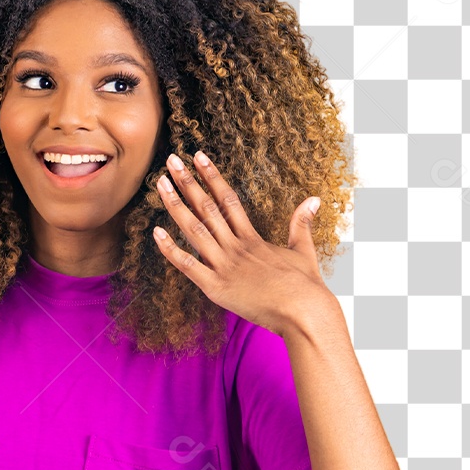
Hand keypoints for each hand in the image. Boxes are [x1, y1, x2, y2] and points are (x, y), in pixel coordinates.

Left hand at [152, 149, 331, 337]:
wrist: (305, 312)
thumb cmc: (306, 286)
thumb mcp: (304, 250)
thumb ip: (301, 224)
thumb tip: (313, 199)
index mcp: (252, 238)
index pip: (228, 200)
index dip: (212, 177)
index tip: (199, 157)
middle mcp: (236, 247)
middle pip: (207, 208)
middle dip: (188, 183)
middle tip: (171, 160)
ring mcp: (224, 266)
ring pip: (194, 230)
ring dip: (175, 205)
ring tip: (160, 183)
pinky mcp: (216, 288)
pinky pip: (188, 266)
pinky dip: (170, 250)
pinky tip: (156, 232)